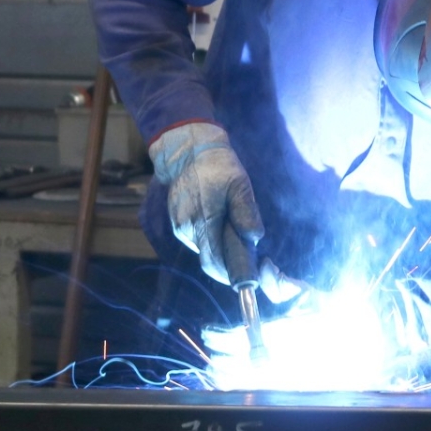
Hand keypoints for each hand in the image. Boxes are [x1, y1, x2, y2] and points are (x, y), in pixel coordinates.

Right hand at [149, 122, 263, 285]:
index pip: (215, 263)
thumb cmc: (218, 166)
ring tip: (232, 232)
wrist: (188, 152)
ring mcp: (179, 226)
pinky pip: (196, 239)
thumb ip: (246, 212)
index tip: (247, 279)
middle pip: (209, 260)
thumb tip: (254, 238)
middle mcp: (187, 229)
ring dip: (219, 248)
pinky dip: (209, 238)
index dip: (231, 275)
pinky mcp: (176, 222)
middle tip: (246, 256)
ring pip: (203, 250)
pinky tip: (218, 222)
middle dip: (228, 263)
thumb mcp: (239, 183)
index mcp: (203, 220)